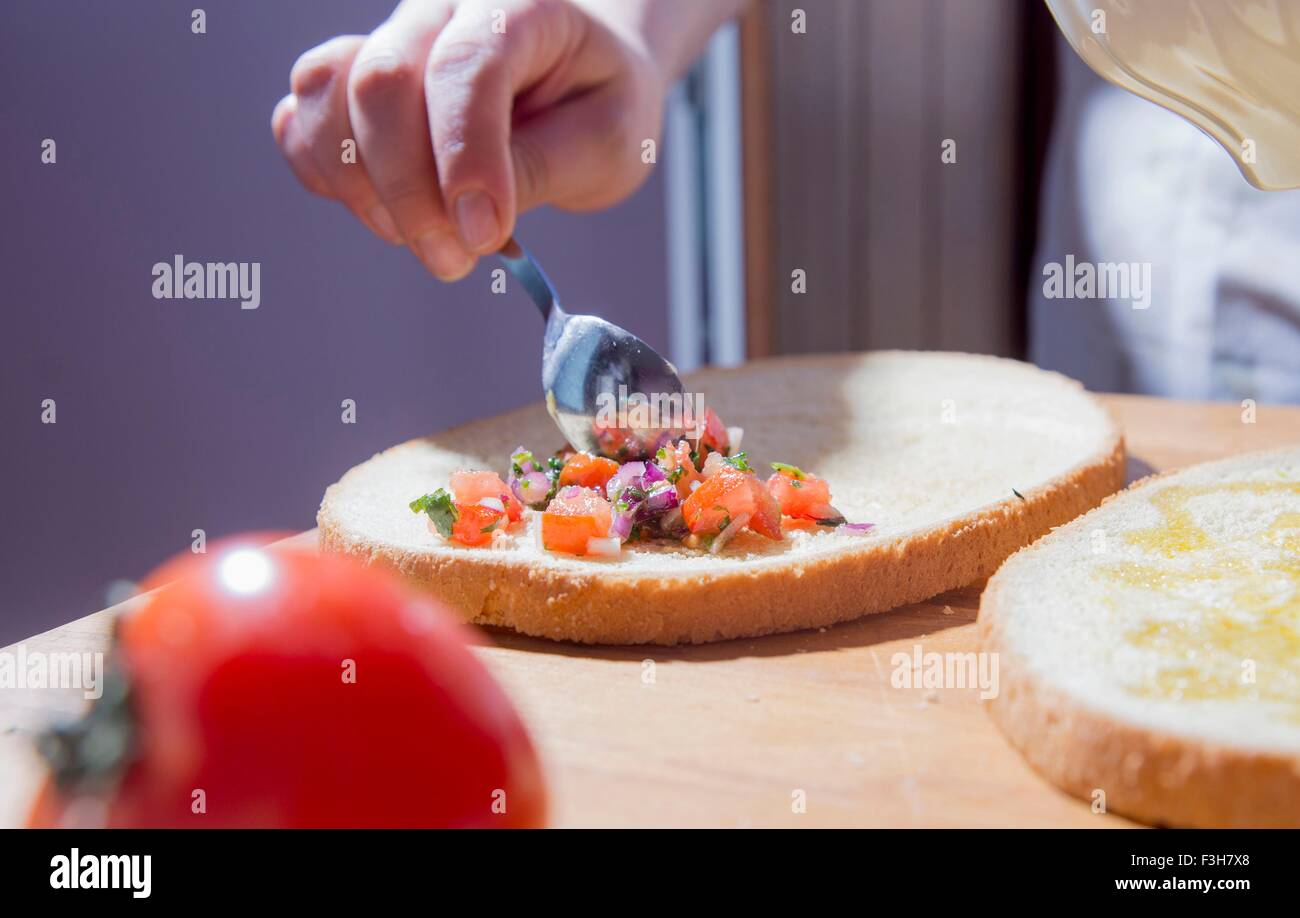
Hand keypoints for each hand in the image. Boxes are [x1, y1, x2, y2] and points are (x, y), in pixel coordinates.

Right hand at [272, 0, 666, 279]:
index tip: (483, 235)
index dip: (466, 156)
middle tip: (452, 260)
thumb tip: (469, 214)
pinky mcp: (352, 81)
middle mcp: (442, 9)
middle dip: (409, 189)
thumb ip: (542, 167)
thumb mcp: (608, 140)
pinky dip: (326, 175)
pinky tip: (381, 213)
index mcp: (520, 6)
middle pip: (383, 80)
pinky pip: (302, 117)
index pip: (469, 65)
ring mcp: (388, 39)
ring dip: (362, 187)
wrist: (579, 78)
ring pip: (328, 92)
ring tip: (424, 240)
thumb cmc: (597, 104)